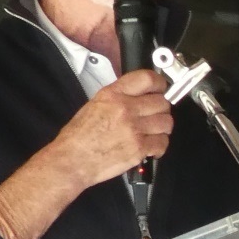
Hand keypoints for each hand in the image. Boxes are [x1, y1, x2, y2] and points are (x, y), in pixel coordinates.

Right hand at [51, 70, 173, 191]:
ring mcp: (134, 129)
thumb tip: (139, 95)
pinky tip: (152, 147)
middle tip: (155, 115)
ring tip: (154, 132)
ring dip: (162, 128)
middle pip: (162, 102)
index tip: (161, 88)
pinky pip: (162, 142)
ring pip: (166, 123)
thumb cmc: (80, 136)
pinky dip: (160, 146)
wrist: (73, 160)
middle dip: (161, 109)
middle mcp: (125, 109)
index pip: (147, 79)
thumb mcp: (95, 104)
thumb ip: (119, 97)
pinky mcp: (139, 149)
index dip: (159, 83)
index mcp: (113, 95)